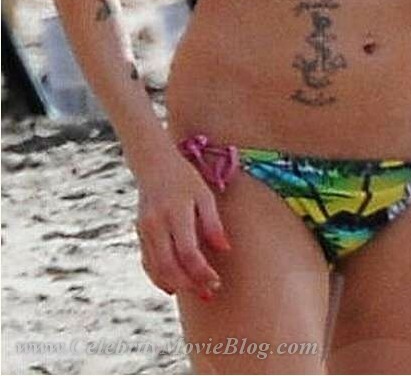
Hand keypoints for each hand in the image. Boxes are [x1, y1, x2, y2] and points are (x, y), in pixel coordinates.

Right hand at [135, 153, 230, 299]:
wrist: (152, 163)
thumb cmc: (184, 178)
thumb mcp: (204, 194)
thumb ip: (213, 223)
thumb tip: (225, 250)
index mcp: (175, 212)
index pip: (188, 252)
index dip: (202, 272)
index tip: (216, 282)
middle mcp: (156, 224)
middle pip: (169, 266)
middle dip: (189, 285)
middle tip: (209, 293)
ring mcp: (144, 230)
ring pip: (156, 269)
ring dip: (176, 285)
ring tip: (197, 291)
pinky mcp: (140, 234)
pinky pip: (148, 263)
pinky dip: (161, 278)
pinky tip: (176, 285)